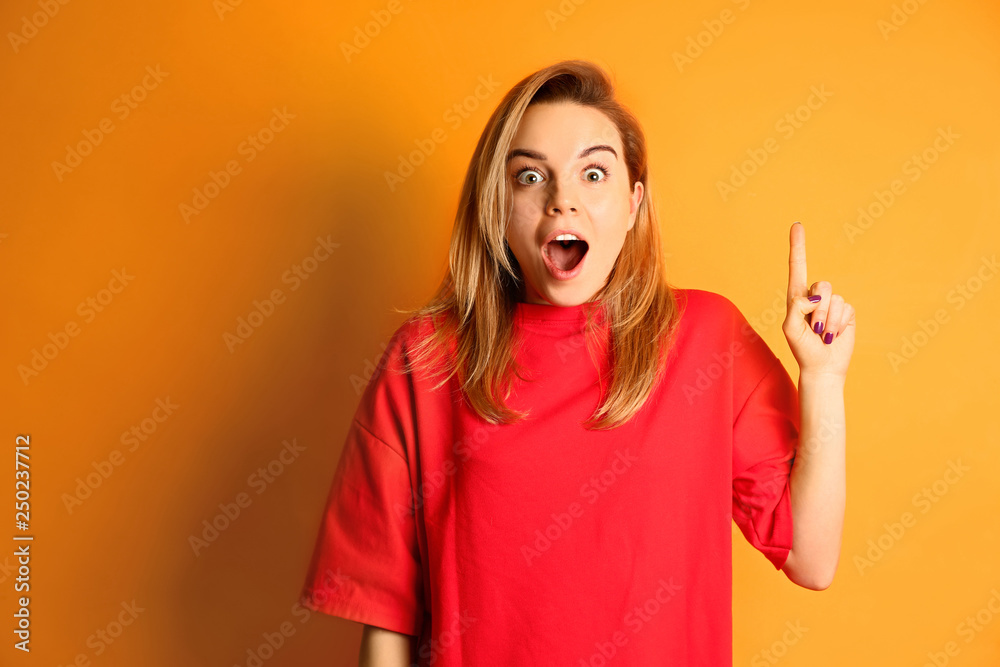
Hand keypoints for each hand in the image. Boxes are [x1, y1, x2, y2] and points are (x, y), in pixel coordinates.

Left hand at [783, 222, 855, 378]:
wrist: (822, 366)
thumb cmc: (802, 348)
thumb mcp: (790, 328)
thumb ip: (796, 308)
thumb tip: (814, 296)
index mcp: (796, 297)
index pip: (797, 267)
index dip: (797, 246)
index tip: (797, 225)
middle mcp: (814, 296)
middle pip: (821, 285)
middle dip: (819, 310)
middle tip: (813, 329)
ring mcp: (832, 303)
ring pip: (834, 298)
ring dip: (828, 321)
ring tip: (822, 335)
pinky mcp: (847, 312)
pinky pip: (846, 309)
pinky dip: (839, 325)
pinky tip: (834, 335)